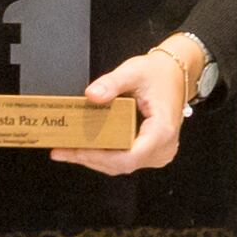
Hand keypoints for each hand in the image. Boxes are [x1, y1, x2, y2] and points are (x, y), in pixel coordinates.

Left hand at [52, 33, 204, 174]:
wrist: (174, 75)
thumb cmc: (158, 75)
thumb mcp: (133, 72)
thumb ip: (111, 83)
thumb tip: (91, 95)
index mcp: (162, 131)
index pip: (130, 156)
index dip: (101, 157)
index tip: (77, 150)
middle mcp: (162, 148)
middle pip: (121, 164)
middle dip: (89, 158)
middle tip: (61, 150)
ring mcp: (157, 153)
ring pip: (120, 165)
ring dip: (93, 159)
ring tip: (65, 150)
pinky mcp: (150, 153)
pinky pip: (124, 160)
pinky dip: (102, 155)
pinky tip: (82, 148)